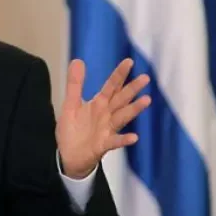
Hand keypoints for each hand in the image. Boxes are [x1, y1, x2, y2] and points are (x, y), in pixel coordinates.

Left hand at [56, 58, 150, 178]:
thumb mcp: (70, 104)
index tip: (129, 61)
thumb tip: (77, 60)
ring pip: (122, 117)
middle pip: (121, 99)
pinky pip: (115, 142)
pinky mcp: (103, 145)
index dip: (119, 74)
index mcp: (99, 104)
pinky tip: (134, 137)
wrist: (69, 156)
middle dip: (132, 89)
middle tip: (145, 78)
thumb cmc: (73, 129)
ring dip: (134, 109)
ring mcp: (107, 130)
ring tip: (146, 100)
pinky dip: (124, 139)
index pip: (111, 86)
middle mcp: (106, 115)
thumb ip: (75, 84)